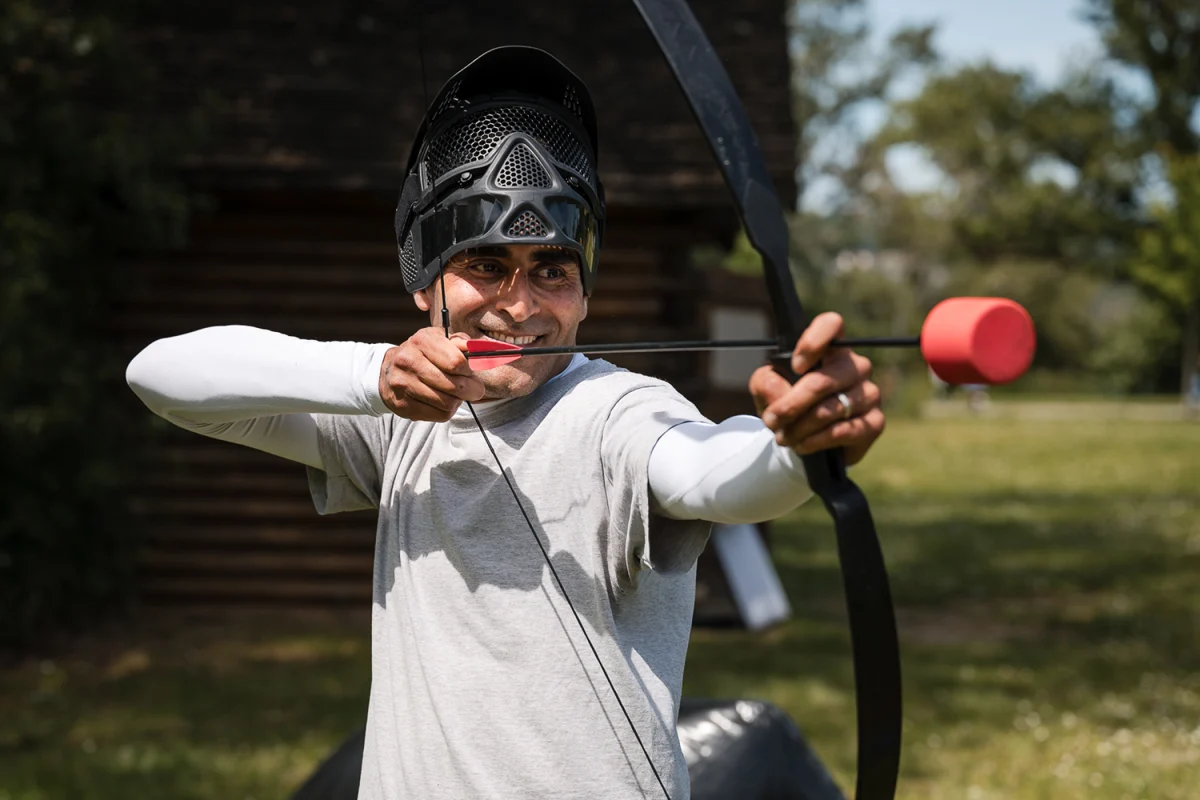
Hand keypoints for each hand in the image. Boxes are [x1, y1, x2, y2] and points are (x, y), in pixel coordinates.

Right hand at [378, 328, 485, 421]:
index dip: (470, 371)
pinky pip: (439, 415)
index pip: (456, 362)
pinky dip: (447, 411)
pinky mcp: (402, 405)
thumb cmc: (423, 355)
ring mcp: (403, 384)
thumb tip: (479, 350)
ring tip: (456, 395)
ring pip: (448, 403)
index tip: (471, 373)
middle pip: (454, 386)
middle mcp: (408, 360)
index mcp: (421, 340)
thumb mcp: (440, 341)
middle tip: (475, 389)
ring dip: (458, 401)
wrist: (388, 371)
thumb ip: (461, 342)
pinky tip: (443, 402)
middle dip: (471, 389)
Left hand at [749, 312, 884, 465]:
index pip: (832, 324)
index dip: (813, 341)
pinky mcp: (874, 422)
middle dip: (791, 405)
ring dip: (800, 427)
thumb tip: (778, 391)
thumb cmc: (788, 405)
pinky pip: (843, 430)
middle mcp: (855, 367)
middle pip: (823, 380)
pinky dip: (816, 440)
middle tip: (772, 420)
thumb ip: (766, 382)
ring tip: (784, 437)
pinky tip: (802, 445)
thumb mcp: (767, 390)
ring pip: (830, 409)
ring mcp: (869, 393)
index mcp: (831, 349)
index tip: (795, 366)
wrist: (804, 441)